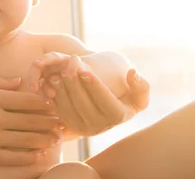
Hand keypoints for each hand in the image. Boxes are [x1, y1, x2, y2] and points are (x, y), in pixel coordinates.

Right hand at [0, 76, 62, 168]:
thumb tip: (17, 80)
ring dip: (44, 139)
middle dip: (49, 122)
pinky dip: (29, 157)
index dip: (44, 103)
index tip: (54, 105)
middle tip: (62, 124)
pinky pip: (13, 157)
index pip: (26, 99)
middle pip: (31, 119)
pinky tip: (39, 156)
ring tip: (55, 139)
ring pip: (26, 139)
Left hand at [29, 53, 149, 136]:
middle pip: (84, 105)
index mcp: (118, 117)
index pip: (106, 102)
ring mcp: (82, 128)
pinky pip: (59, 111)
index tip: (85, 70)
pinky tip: (52, 81)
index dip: (95, 86)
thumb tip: (133, 73)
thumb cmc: (126, 98)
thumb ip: (141, 86)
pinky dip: (54, 96)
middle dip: (74, 84)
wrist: (107, 109)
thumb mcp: (139, 95)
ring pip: (68, 109)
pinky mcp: (69, 125)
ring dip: (62, 90)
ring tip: (58, 73)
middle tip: (67, 67)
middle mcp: (99, 127)